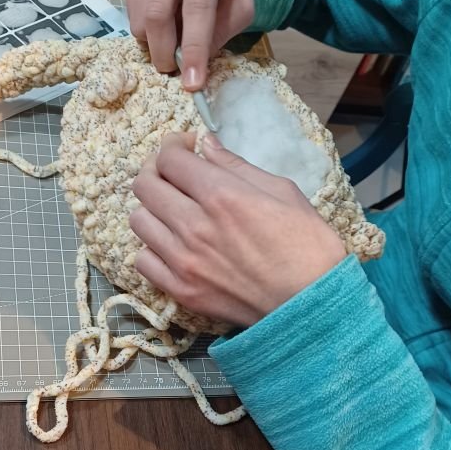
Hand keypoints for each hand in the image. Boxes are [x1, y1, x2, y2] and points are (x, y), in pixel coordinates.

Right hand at [122, 0, 253, 88]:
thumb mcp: (241, 2)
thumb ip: (223, 31)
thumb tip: (193, 64)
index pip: (197, 7)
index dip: (194, 49)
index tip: (192, 82)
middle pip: (158, 14)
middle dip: (164, 52)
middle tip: (173, 69)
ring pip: (141, 18)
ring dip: (155, 40)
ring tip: (174, 33)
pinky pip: (132, 12)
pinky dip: (147, 27)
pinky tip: (164, 15)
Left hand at [130, 134, 346, 327]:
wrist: (311, 304)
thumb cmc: (307, 246)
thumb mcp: (282, 191)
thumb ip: (236, 166)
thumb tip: (206, 145)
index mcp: (222, 196)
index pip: (169, 158)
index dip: (173, 145)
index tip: (185, 148)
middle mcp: (194, 226)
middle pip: (145, 185)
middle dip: (156, 171)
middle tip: (174, 174)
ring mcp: (184, 261)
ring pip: (139, 221)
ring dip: (152, 208)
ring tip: (172, 210)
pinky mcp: (181, 290)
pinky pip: (143, 261)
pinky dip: (152, 248)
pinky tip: (171, 244)